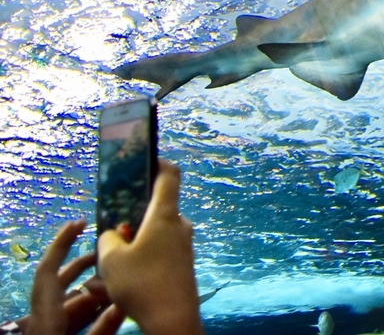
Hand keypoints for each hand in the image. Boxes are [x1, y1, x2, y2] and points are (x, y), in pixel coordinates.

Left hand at [23, 219, 123, 334]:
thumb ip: (102, 327)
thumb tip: (124, 304)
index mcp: (44, 315)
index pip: (48, 270)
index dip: (62, 243)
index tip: (80, 222)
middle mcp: (42, 317)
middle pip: (60, 281)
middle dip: (84, 263)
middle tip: (109, 251)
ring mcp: (47, 327)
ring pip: (69, 300)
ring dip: (92, 289)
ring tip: (119, 279)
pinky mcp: (53, 334)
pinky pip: (71, 315)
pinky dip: (90, 309)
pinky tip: (111, 307)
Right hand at [97, 160, 202, 334]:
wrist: (173, 320)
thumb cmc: (143, 283)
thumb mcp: (112, 259)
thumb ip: (109, 238)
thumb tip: (115, 234)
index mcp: (165, 215)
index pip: (169, 176)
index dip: (157, 162)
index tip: (145, 158)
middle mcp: (179, 226)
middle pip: (155, 210)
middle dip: (132, 218)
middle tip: (110, 229)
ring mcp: (183, 246)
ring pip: (153, 237)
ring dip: (132, 246)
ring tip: (107, 268)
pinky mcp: (182, 265)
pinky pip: (158, 255)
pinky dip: (139, 262)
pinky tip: (119, 282)